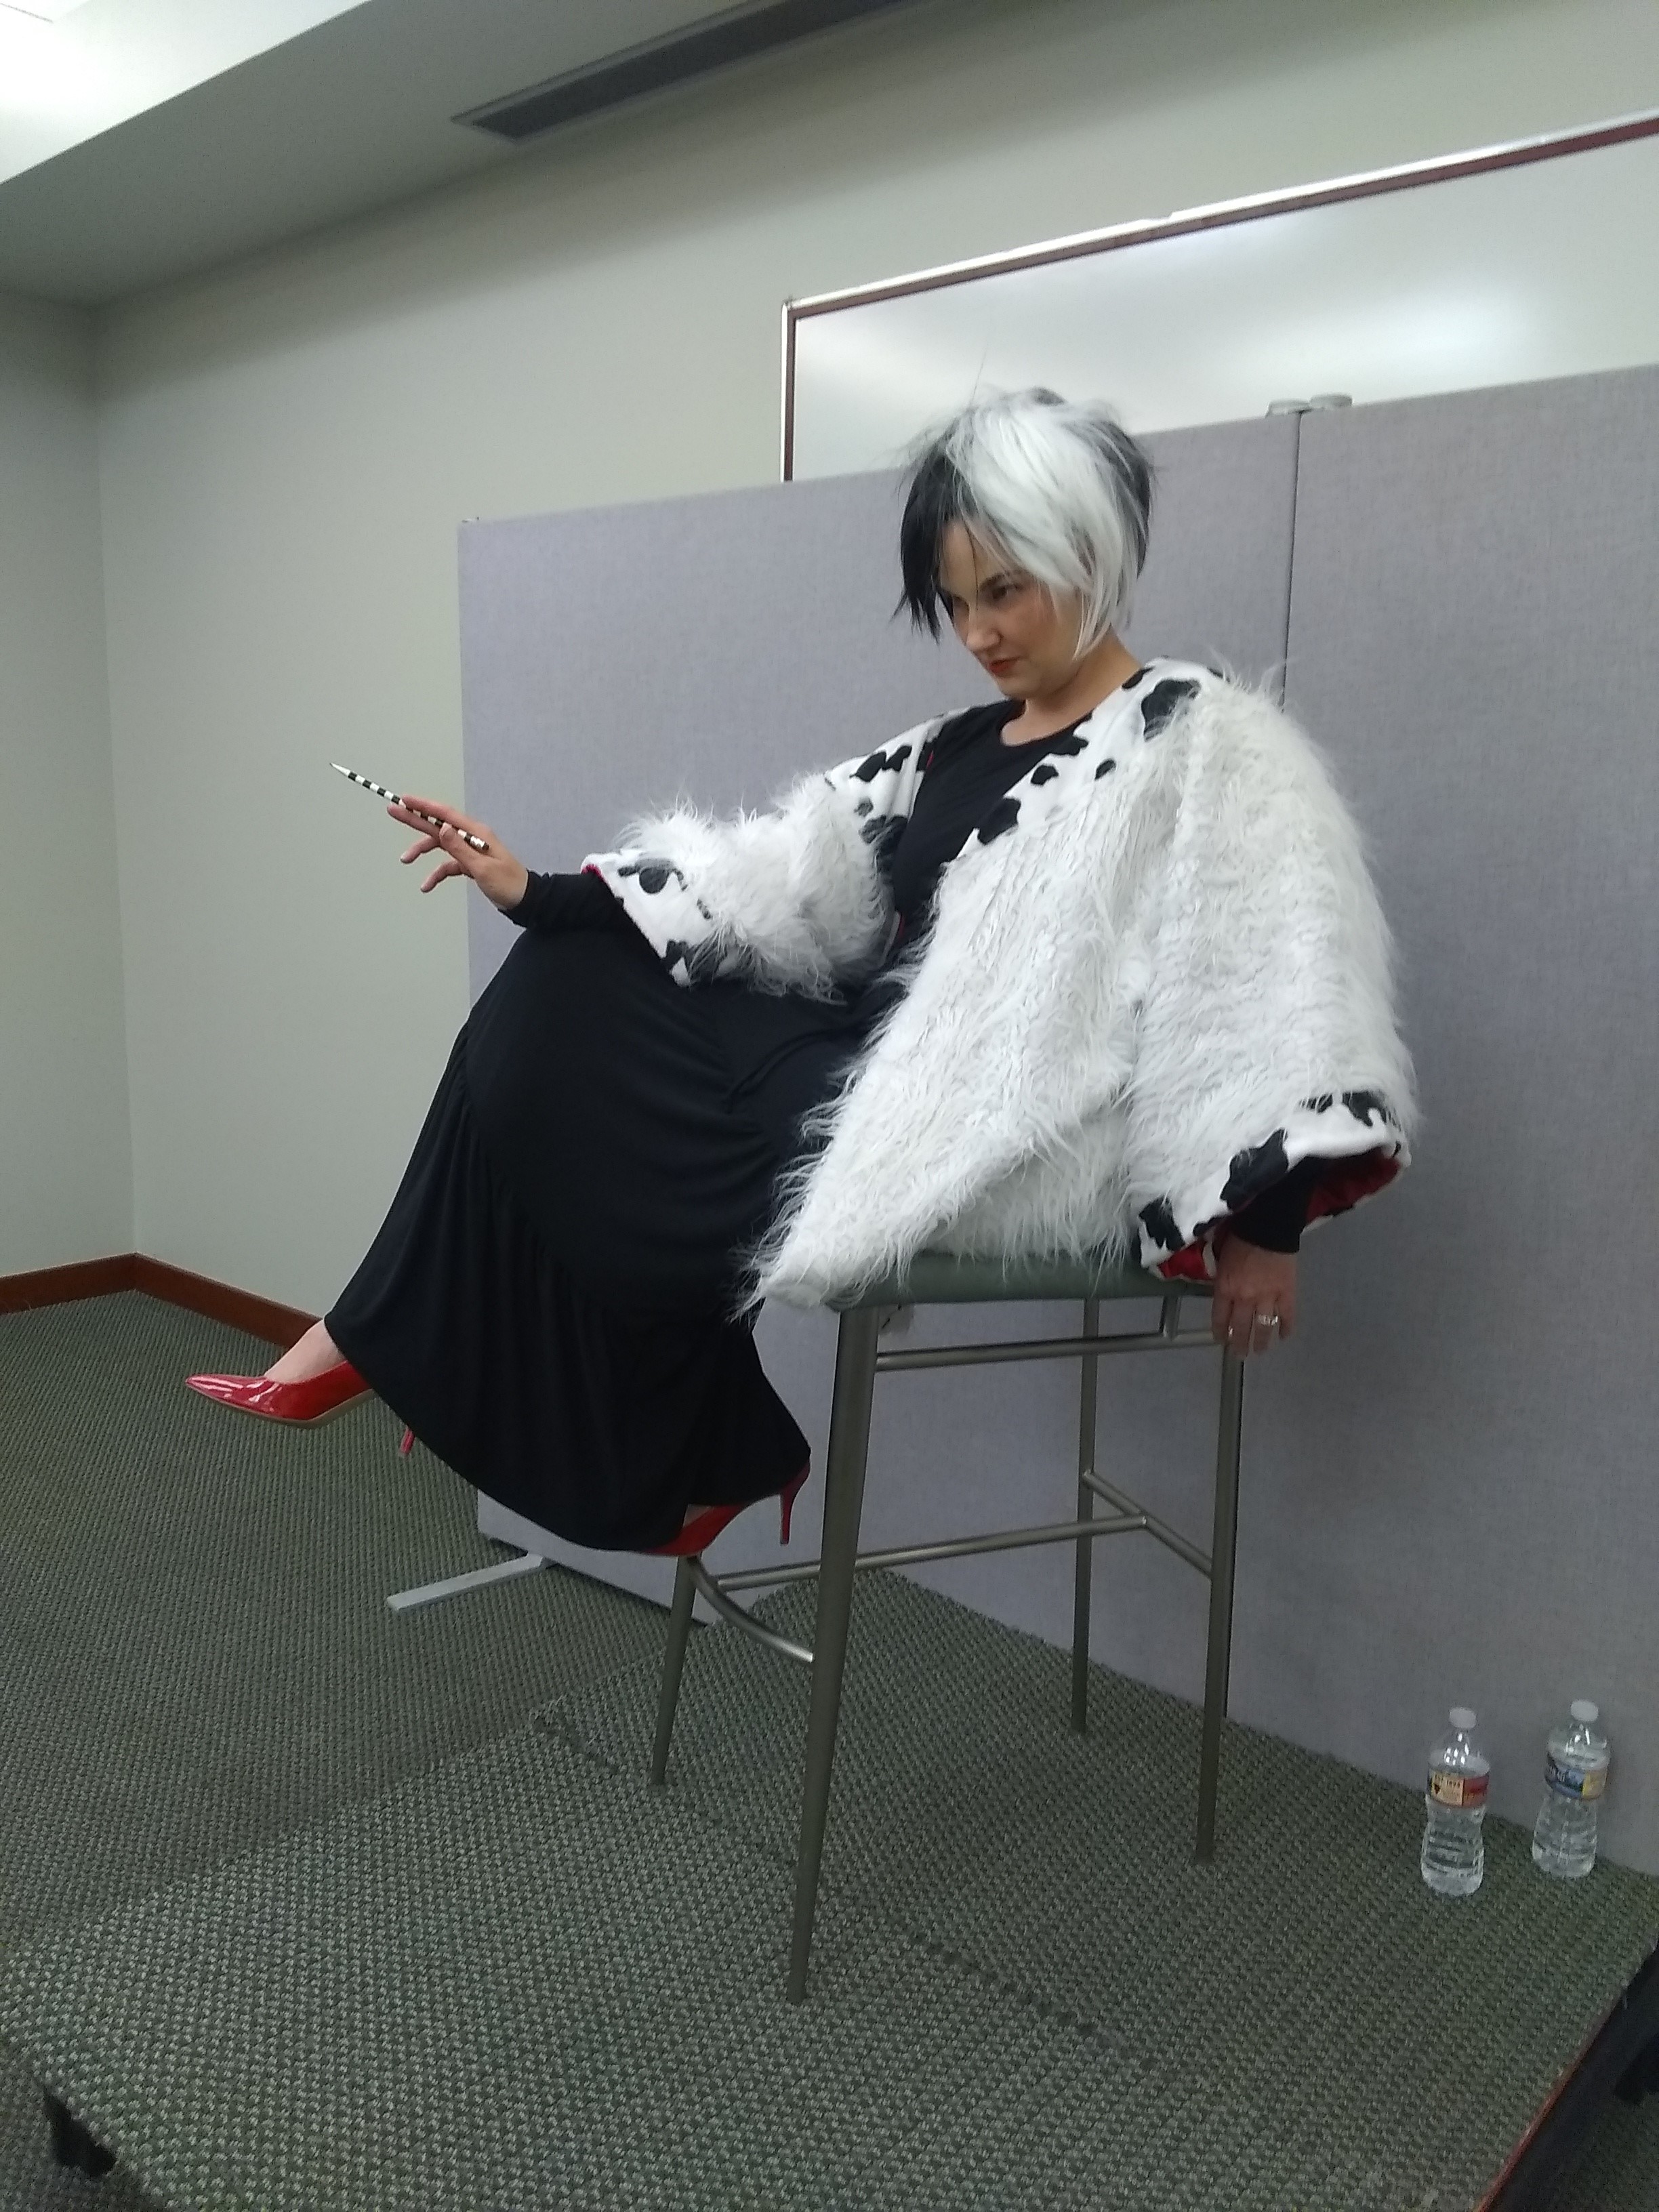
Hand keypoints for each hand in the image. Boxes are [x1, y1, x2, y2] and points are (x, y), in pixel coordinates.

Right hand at [388, 794, 528, 913]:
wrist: (524, 901)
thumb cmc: (509, 884)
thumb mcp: (482, 867)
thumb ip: (460, 848)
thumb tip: (442, 828)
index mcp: (476, 833)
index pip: (445, 815)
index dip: (424, 806)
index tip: (404, 800)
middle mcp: (471, 838)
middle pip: (438, 825)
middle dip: (415, 819)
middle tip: (393, 811)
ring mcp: (470, 851)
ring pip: (440, 845)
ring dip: (422, 851)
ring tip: (405, 860)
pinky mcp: (469, 865)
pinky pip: (447, 865)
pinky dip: (436, 873)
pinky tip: (426, 885)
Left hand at [1210, 1229, 1296, 1356]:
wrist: (1268, 1225)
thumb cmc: (1240, 1237)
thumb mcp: (1221, 1259)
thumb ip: (1222, 1279)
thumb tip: (1223, 1293)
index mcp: (1225, 1288)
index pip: (1220, 1318)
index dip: (1220, 1332)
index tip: (1221, 1340)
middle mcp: (1245, 1298)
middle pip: (1241, 1328)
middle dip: (1239, 1344)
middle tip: (1239, 1354)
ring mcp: (1268, 1298)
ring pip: (1263, 1327)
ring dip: (1261, 1342)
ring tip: (1259, 1350)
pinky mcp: (1287, 1293)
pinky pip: (1287, 1316)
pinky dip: (1286, 1328)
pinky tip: (1284, 1336)